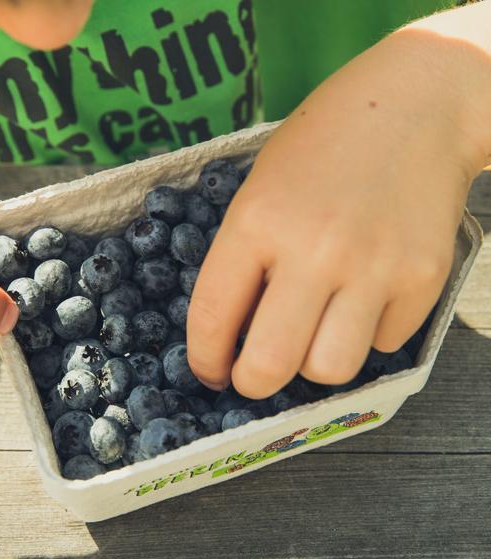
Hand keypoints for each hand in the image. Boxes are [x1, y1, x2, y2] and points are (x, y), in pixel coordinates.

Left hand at [187, 30, 484, 398]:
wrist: (416, 105)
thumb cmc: (322, 145)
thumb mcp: (259, 189)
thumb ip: (243, 259)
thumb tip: (233, 332)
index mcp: (257, 221)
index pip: (212, 318)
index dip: (204, 360)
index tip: (211, 371)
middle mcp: (314, 249)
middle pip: (269, 365)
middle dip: (252, 383)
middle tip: (254, 374)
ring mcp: (374, 266)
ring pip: (329, 370)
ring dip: (313, 364)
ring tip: (315, 334)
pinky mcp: (424, 277)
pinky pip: (382, 343)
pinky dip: (366, 333)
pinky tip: (365, 297)